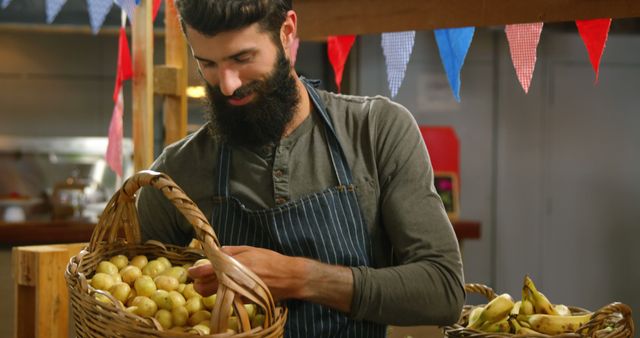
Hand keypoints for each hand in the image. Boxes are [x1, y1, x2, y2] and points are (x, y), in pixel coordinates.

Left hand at [188, 245, 353, 312]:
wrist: (288, 277)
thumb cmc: (270, 260)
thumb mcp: (250, 249)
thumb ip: (230, 251)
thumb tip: (214, 252)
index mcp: (234, 264)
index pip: (207, 270)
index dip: (195, 271)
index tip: (191, 270)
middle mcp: (234, 280)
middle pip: (205, 287)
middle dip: (199, 283)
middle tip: (199, 277)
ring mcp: (237, 293)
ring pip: (214, 296)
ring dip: (208, 290)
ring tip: (212, 282)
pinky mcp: (243, 301)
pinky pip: (226, 298)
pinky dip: (223, 293)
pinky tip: (228, 287)